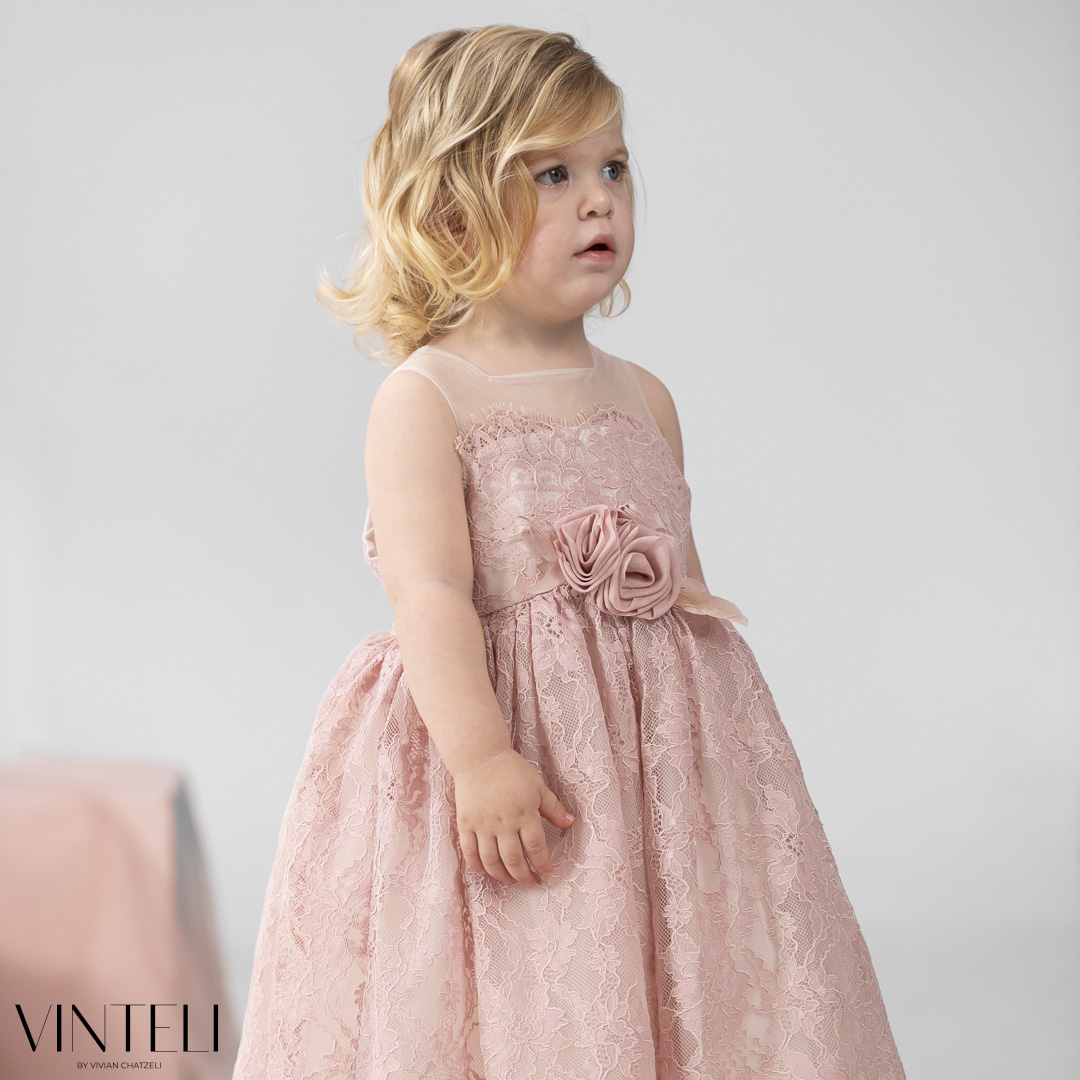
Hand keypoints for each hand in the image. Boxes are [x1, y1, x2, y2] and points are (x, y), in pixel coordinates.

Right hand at [452, 747, 575, 886]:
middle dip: (524, 876)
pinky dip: (478, 866)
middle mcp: (503, 822)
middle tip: (530, 883)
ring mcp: (482, 824)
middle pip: (514, 859)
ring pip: (492, 861)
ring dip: (502, 876)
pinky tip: (486, 871)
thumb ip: (553, 807)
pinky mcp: (465, 824)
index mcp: (524, 813)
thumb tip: (571, 822)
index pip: (536, 847)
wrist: (480, 756)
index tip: (546, 873)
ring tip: (510, 881)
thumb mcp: (537, 785)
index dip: (542, 864)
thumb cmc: (511, 770)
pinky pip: (470, 852)